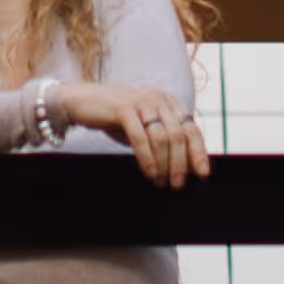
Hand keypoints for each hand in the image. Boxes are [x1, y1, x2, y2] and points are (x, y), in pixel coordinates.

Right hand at [53, 82, 211, 190]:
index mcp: (167, 101)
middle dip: (181, 164)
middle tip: (177, 184)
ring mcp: (141, 102)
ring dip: (164, 164)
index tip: (202, 174)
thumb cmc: (113, 117)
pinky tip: (149, 173)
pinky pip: (141, 138)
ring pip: (162, 138)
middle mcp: (158, 98)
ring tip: (161, 182)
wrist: (80, 102)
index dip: (198, 152)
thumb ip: (161, 138)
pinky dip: (147, 159)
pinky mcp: (124, 109)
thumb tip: (183, 166)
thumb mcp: (143, 126)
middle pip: (179, 135)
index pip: (191, 128)